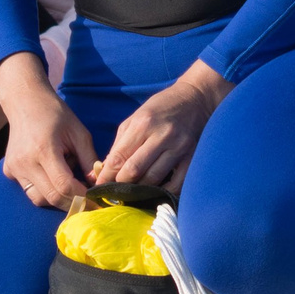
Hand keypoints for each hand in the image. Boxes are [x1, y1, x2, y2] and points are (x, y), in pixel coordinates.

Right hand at [0, 51, 93, 208]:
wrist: (25, 102)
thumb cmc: (55, 114)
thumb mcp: (79, 133)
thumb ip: (89, 159)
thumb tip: (96, 184)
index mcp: (44, 150)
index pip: (64, 186)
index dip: (82, 196)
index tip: (95, 199)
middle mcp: (25, 162)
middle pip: (51, 197)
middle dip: (72, 203)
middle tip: (87, 201)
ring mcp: (14, 168)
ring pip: (38, 199)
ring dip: (56, 198)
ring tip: (67, 182)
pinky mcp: (9, 171)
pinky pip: (29, 190)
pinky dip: (43, 190)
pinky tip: (50, 174)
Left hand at [92, 60, 229, 194]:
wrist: (195, 99)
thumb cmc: (160, 108)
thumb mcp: (135, 119)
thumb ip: (120, 144)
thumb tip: (105, 170)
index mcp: (143, 124)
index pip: (119, 157)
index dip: (106, 176)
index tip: (99, 187)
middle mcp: (161, 135)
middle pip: (134, 171)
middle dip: (120, 185)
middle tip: (114, 193)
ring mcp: (178, 147)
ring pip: (153, 179)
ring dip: (139, 190)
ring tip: (131, 194)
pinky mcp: (192, 157)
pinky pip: (176, 184)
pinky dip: (163, 192)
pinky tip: (155, 193)